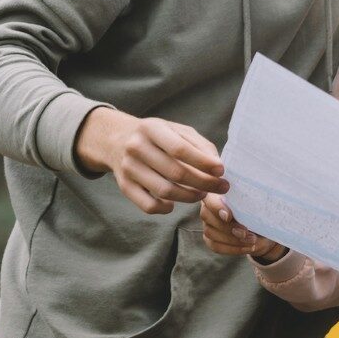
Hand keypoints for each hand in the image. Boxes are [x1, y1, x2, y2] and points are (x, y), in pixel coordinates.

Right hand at [75, 107, 228, 214]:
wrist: (117, 140)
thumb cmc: (158, 136)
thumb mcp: (177, 130)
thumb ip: (200, 145)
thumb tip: (218, 167)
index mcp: (152, 129)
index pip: (180, 149)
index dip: (203, 163)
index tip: (221, 171)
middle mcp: (136, 148)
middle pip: (175, 173)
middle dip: (204, 183)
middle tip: (221, 187)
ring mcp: (129, 168)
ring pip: (164, 191)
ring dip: (190, 197)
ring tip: (202, 194)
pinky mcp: (125, 187)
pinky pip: (148, 206)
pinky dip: (166, 209)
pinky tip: (175, 203)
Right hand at [201, 194, 287, 262]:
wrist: (263, 231)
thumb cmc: (259, 213)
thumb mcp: (258, 207)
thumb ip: (250, 205)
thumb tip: (250, 210)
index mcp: (219, 193)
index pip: (210, 197)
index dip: (217, 207)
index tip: (229, 217)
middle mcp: (209, 208)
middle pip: (207, 216)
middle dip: (228, 227)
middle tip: (246, 232)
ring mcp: (208, 224)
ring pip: (211, 232)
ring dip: (232, 239)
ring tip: (251, 240)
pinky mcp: (210, 240)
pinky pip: (216, 246)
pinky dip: (233, 249)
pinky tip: (247, 248)